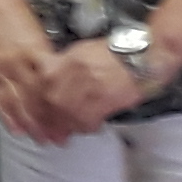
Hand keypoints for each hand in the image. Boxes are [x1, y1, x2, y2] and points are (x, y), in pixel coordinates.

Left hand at [0, 0, 59, 140]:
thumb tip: (3, 94)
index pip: (5, 107)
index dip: (18, 123)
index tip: (29, 135)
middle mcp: (3, 73)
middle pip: (23, 106)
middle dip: (38, 125)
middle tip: (52, 139)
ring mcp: (18, 62)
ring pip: (36, 94)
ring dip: (50, 112)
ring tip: (64, 124)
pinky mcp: (34, 49)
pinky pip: (46, 73)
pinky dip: (56, 87)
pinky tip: (68, 96)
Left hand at [31, 37, 152, 138]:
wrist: (143, 56)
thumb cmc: (117, 54)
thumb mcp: (84, 50)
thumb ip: (64, 66)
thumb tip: (49, 80)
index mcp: (69, 58)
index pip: (43, 81)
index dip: (38, 100)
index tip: (37, 111)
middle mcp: (77, 71)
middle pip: (52, 100)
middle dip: (49, 118)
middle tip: (51, 128)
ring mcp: (90, 85)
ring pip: (68, 111)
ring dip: (67, 124)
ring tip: (69, 131)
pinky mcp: (105, 99)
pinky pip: (88, 118)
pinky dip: (86, 126)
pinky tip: (90, 126)